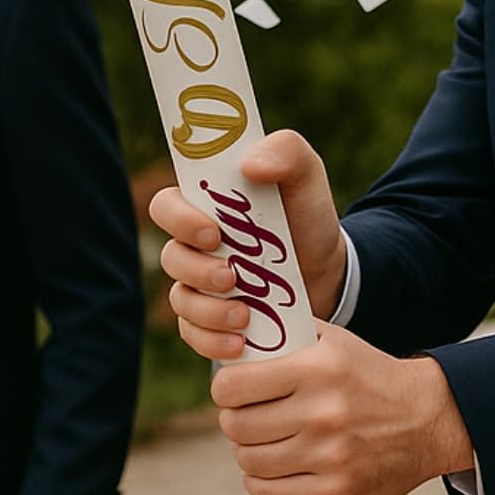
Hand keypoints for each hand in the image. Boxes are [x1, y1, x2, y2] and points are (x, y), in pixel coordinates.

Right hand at [149, 131, 346, 361]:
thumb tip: (249, 165)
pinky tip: (240, 343)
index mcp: (204, 205)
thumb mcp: (305, 175)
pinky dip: (212, 341)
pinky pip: (193, 334)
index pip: (164, 206)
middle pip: (169, 258)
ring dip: (208, 310)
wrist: (329, 271)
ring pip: (180, 299)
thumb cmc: (306, 215)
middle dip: (197, 271)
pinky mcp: (212, 320)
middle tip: (231, 278)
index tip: (213, 233)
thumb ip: (285, 151)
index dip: (179, 220)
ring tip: (245, 316)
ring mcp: (200, 284)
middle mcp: (194, 245)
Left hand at [212, 320, 473, 494]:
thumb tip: (238, 328)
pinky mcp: (338, 492)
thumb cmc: (369, 375)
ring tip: (255, 444)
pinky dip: (259, 484)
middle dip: (233, 421)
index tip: (230, 391)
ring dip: (245, 453)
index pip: (234, 386)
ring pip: (251, 461)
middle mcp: (321, 413)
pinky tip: (265, 472)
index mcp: (315, 369)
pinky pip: (273, 494)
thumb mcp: (333, 340)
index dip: (224, 390)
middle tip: (242, 418)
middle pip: (238, 427)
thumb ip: (288, 331)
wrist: (428, 418)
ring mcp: (330, 456)